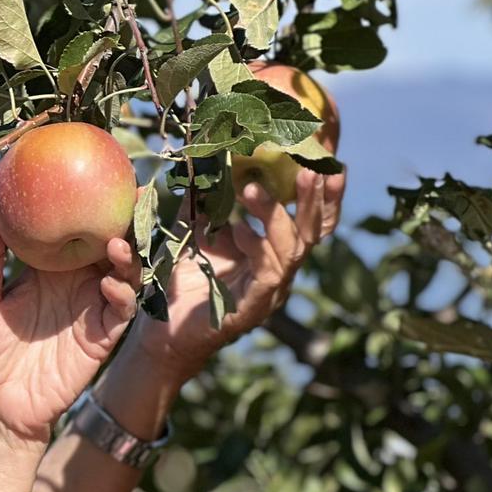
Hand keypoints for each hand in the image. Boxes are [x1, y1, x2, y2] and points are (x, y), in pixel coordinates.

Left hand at [0, 205, 140, 448]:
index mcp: (49, 270)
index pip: (76, 230)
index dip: (91, 205)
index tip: (100, 174)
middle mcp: (76, 285)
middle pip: (110, 246)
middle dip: (125, 221)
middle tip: (131, 194)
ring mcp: (92, 310)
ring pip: (124, 274)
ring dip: (127, 257)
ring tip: (116, 243)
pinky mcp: (101, 338)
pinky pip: (122, 311)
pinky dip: (123, 293)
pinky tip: (114, 281)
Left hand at [122, 168, 344, 385]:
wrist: (162, 331)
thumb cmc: (183, 281)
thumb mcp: (194, 232)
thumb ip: (202, 201)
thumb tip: (201, 160)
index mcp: (274, 251)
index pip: (311, 220)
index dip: (324, 195)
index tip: (328, 164)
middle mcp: (280, 270)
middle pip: (313, 232)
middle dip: (314, 200)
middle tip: (310, 171)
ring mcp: (271, 290)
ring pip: (291, 249)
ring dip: (276, 216)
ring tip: (252, 189)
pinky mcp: (254, 308)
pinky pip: (267, 274)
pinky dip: (257, 248)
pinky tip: (239, 229)